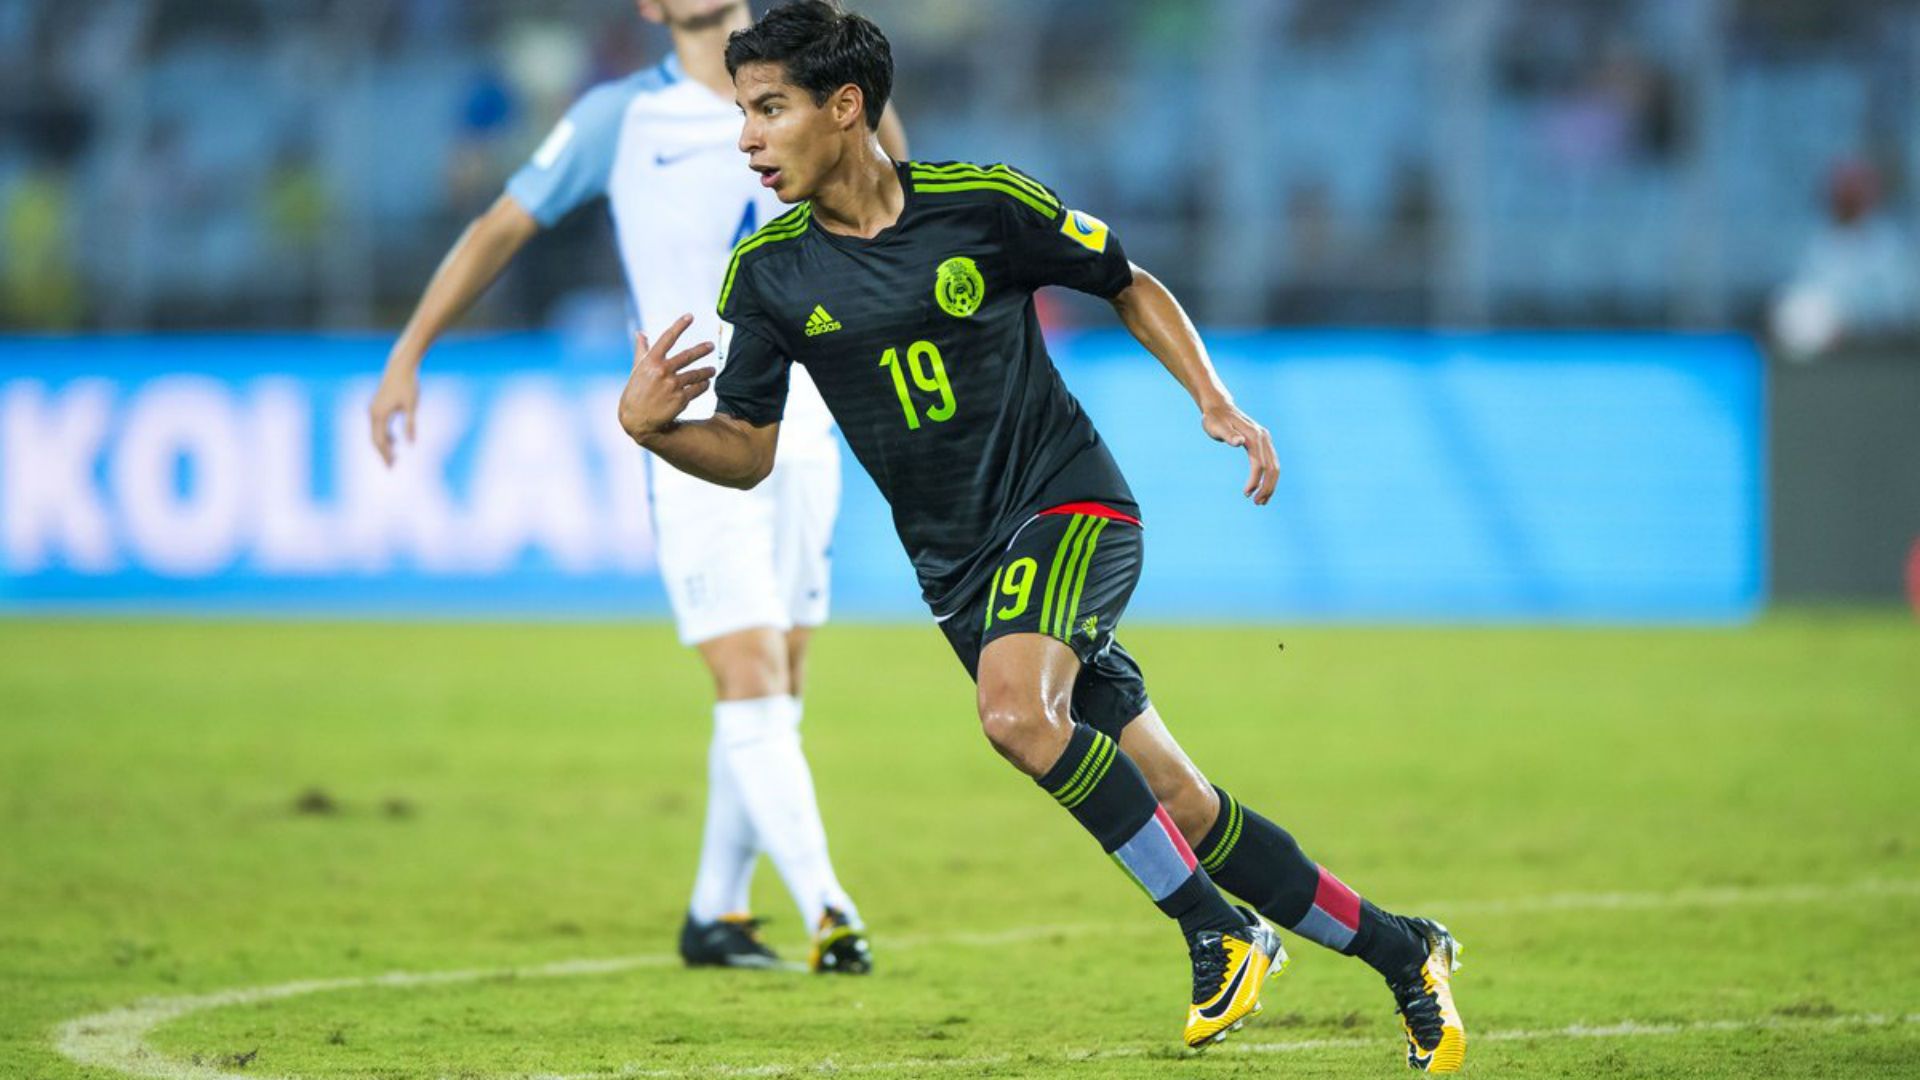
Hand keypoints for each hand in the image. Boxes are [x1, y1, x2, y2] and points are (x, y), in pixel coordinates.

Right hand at [368, 361, 419, 466]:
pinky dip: (385, 436)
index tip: (392, 466)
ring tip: (395, 458)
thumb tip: (411, 443)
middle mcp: (373, 413)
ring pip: (376, 433)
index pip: (380, 441)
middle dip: (383, 453)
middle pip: (375, 439)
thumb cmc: (408, 384)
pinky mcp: (377, 406)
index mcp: (379, 414)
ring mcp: (373, 409)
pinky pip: (379, 426)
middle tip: (391, 468)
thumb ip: (410, 424)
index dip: (385, 454)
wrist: (400, 367)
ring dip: (384, 445)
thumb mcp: (412, 406)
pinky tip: (395, 442)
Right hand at [618, 314, 715, 442]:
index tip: (690, 316)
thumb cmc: (635, 393)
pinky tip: (706, 384)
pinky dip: (703, 385)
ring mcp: (672, 384)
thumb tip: (640, 333)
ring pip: (696, 374)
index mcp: (651, 361)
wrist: (637, 419)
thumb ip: (641, 350)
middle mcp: (662, 370)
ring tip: (712, 370)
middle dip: (702, 350)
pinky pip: (697, 388)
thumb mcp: (636, 370)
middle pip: (688, 355)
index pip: (667, 338)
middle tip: (711, 346)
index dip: (679, 326)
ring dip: (706, 371)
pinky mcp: (681, 398)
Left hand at [1201, 401, 1278, 504]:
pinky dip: (1269, 477)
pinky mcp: (1263, 443)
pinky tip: (1261, 488)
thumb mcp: (1216, 426)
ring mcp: (1265, 440)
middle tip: (1257, 503)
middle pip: (1272, 467)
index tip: (1246, 494)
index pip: (1259, 463)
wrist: (1219, 408)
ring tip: (1261, 501)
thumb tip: (1239, 441)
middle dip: (1267, 487)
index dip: (1254, 480)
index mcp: (1254, 436)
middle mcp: (1264, 438)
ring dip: (1270, 485)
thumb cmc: (1214, 419)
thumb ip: (1227, 435)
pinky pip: (1271, 463)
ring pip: (1275, 466)